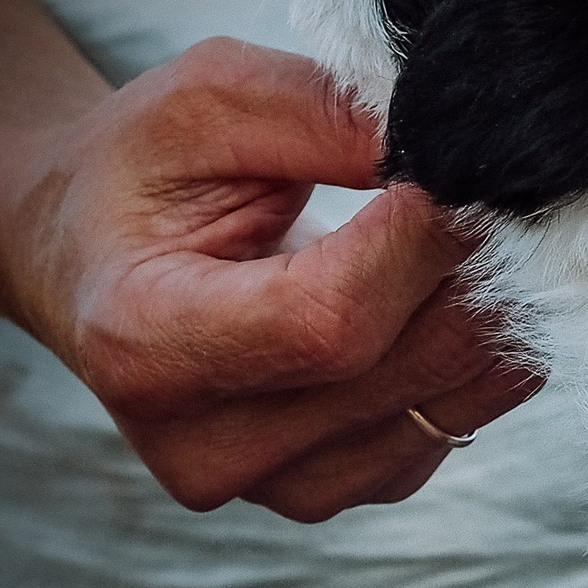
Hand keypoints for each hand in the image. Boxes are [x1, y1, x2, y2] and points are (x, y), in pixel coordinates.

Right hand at [11, 36, 540, 520]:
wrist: (99, 264)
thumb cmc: (146, 173)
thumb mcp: (207, 100)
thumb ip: (325, 114)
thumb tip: (454, 150)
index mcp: (144, 345)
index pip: (329, 318)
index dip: (416, 240)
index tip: (445, 167)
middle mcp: (207, 445)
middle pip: (410, 361)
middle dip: (468, 259)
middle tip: (471, 185)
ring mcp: (281, 484)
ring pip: (459, 396)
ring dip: (488, 302)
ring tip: (444, 232)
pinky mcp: (345, 487)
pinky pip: (466, 418)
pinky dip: (480, 346)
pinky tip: (429, 291)